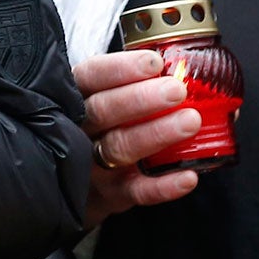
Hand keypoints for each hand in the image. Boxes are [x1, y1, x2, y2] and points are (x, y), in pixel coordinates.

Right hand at [76, 50, 199, 228]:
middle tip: (176, 90)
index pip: (91, 77)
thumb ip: (128, 84)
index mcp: (74, 97)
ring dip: (156, 134)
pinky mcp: (108, 196)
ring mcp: (90, 165)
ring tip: (189, 122)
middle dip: (141, 99)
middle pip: (103, 111)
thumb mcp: (96, 100)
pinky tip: (187, 176)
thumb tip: (180, 68)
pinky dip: (163, 186)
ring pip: (119, 148)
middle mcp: (77, 129)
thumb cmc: (96, 131)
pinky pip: (136, 192)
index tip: (153, 62)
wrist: (69, 188)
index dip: (120, 68)